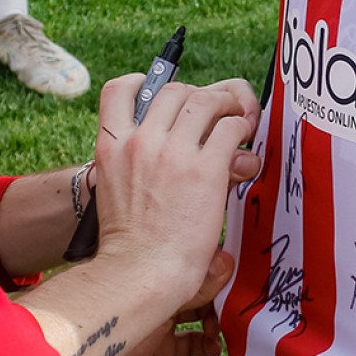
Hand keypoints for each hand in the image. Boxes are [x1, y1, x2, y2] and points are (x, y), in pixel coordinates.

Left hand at [83, 251, 233, 355]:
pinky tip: (215, 349)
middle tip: (238, 306)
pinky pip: (189, 344)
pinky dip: (205, 345)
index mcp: (151, 272)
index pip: (192, 261)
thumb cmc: (109, 329)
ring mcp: (158, 323)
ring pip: (197, 315)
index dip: (217, 266)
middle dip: (220, 295)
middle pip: (198, 288)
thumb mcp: (158, 304)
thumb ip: (195, 285)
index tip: (241, 274)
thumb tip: (227, 261)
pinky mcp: (159, 351)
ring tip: (225, 329)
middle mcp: (156, 294)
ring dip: (216, 321)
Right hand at [88, 75, 256, 291]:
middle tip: (216, 112)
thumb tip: (180, 148)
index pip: (120, 90)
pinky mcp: (205, 169)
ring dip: (227, 105)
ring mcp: (172, 153)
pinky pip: (230, 129)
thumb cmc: (130, 244)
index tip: (164, 93)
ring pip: (205, 101)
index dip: (146, 83)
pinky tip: (244, 144)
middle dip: (199, 95)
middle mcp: (139, 141)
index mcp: (111, 146)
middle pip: (174, 90)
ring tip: (238, 120)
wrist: (139, 273)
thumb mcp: (116, 191)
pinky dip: (241, 129)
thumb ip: (140, 163)